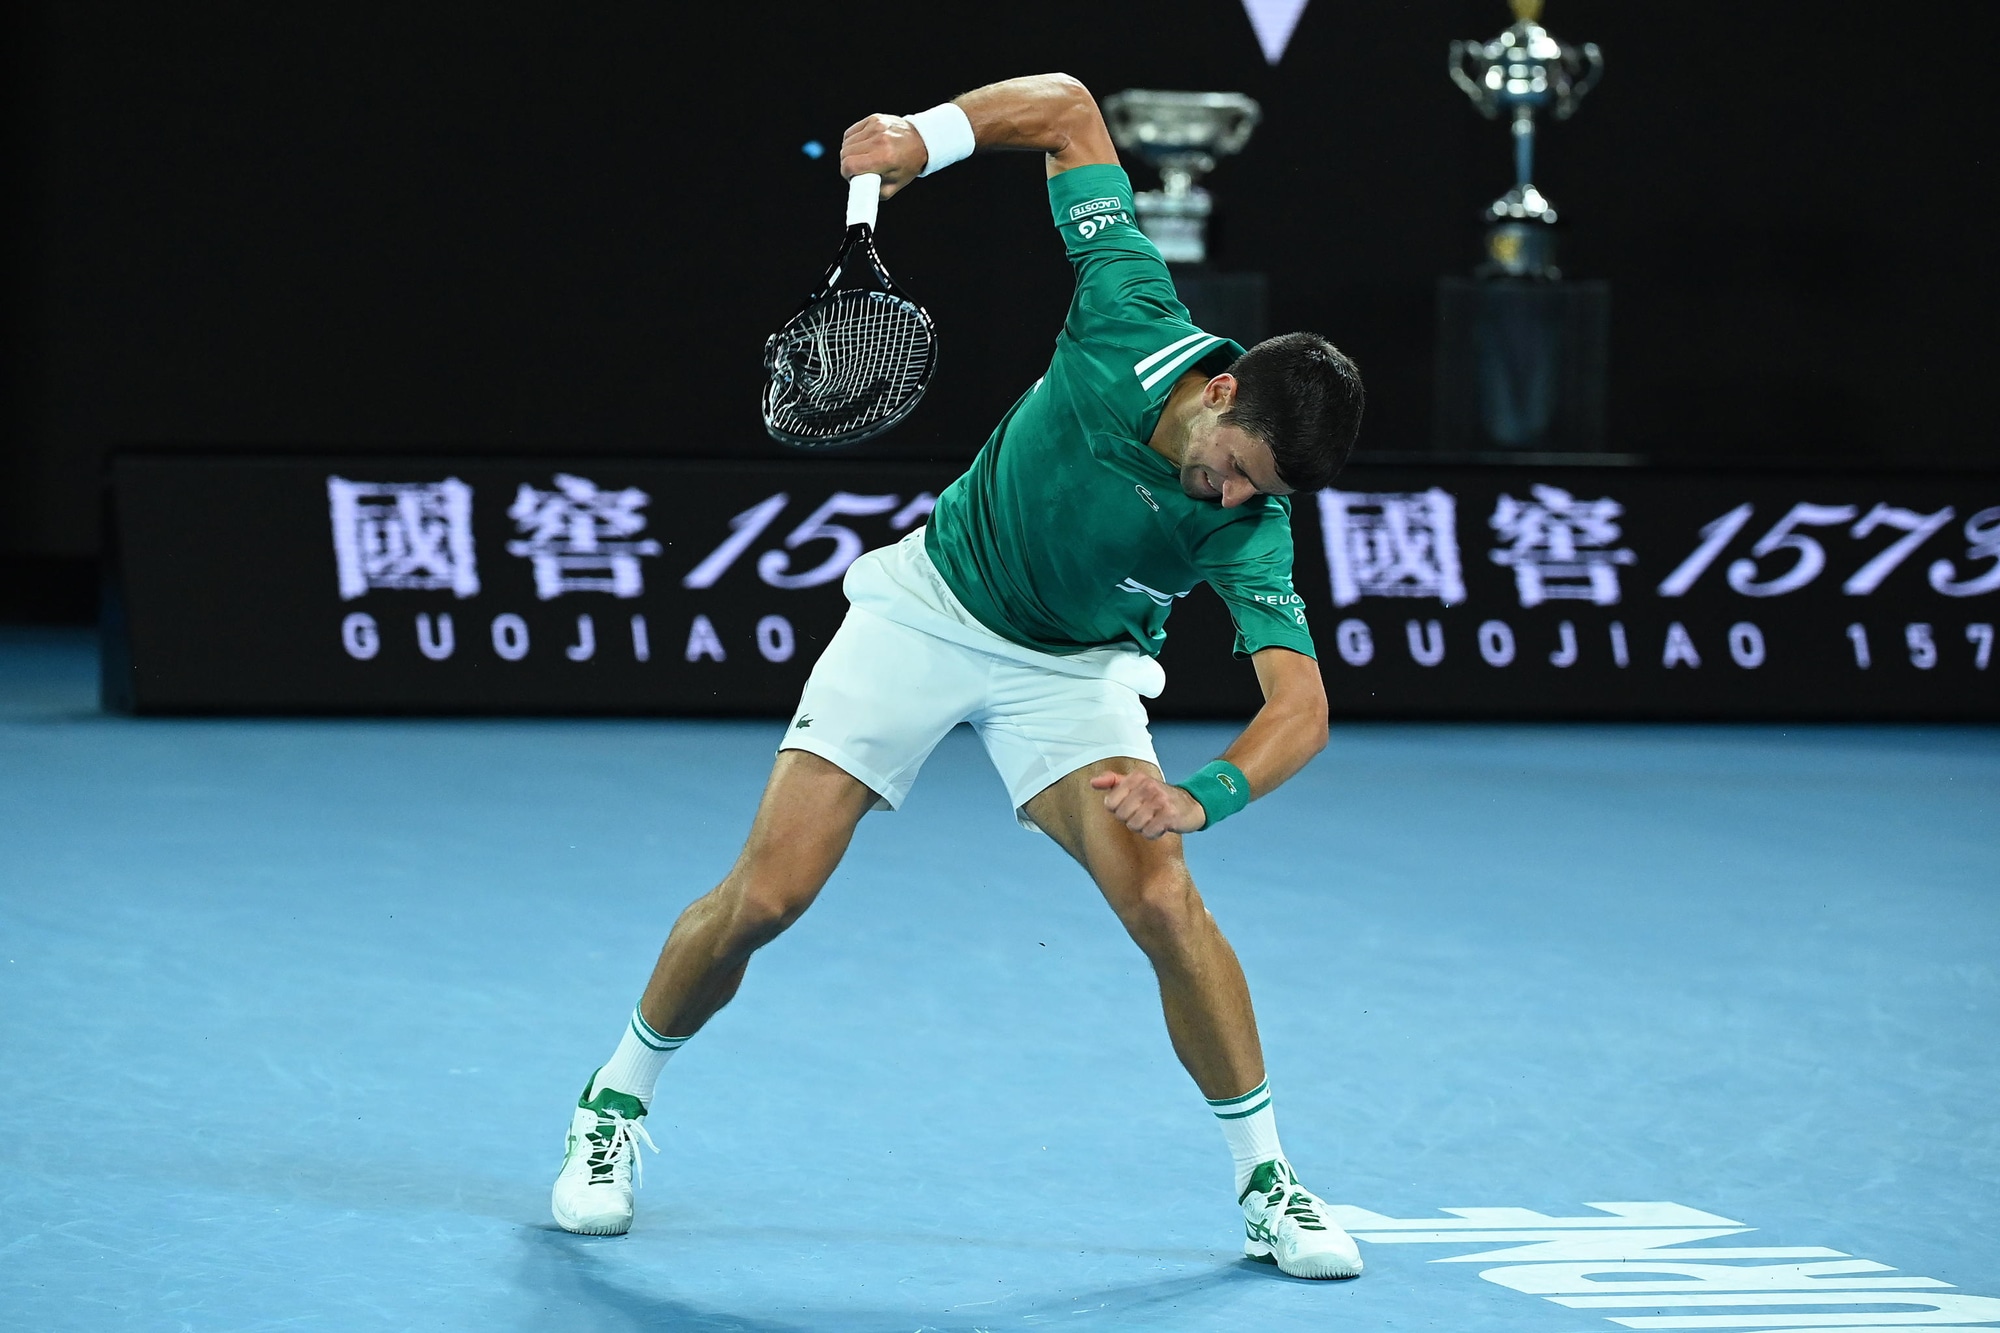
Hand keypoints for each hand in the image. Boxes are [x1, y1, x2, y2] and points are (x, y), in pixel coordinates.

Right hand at [839, 114, 928, 197]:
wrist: (922, 141)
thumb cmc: (908, 165)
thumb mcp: (893, 186)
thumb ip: (873, 191)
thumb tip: (857, 190)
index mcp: (885, 158)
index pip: (850, 165)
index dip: (846, 174)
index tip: (851, 176)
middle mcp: (880, 140)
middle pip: (845, 153)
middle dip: (848, 164)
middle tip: (858, 168)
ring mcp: (876, 127)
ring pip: (846, 142)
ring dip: (849, 152)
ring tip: (862, 157)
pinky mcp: (874, 119)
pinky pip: (851, 132)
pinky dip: (852, 140)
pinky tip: (862, 146)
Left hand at [1090, 770, 1206, 839]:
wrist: (1191, 804)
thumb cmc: (1158, 797)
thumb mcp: (1136, 784)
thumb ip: (1113, 782)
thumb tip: (1092, 783)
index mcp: (1137, 778)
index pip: (1110, 803)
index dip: (1118, 810)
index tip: (1131, 807)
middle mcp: (1148, 786)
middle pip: (1121, 816)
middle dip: (1131, 820)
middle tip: (1145, 814)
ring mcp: (1160, 800)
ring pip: (1134, 825)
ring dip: (1143, 828)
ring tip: (1153, 819)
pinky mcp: (1170, 815)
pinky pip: (1149, 833)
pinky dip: (1153, 834)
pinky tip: (1161, 826)